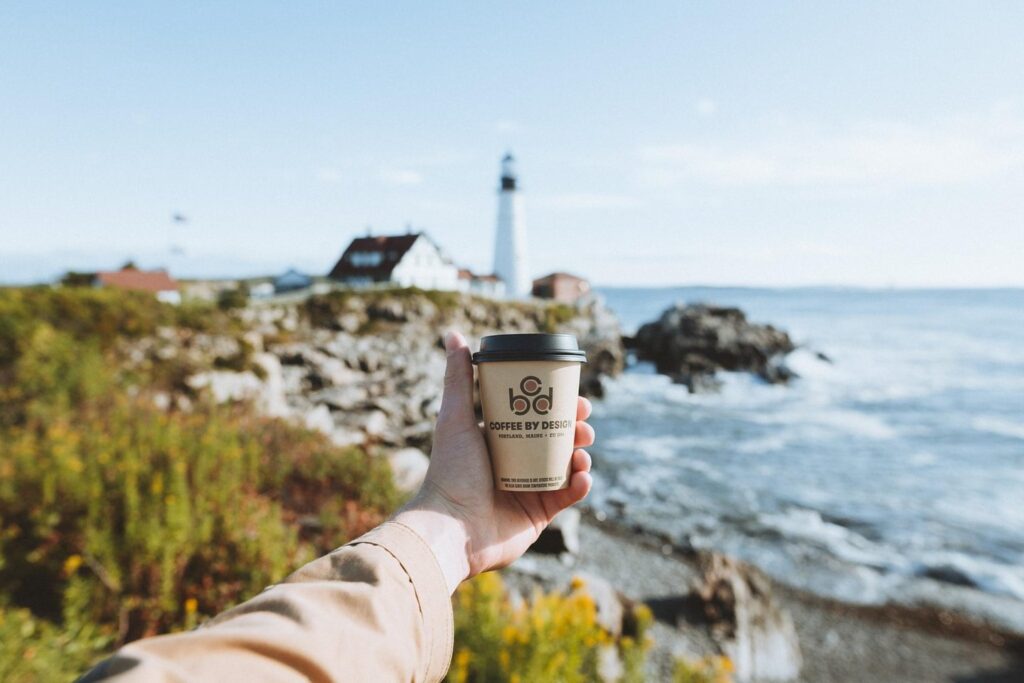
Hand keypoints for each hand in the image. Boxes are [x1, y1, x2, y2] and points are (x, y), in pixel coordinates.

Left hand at [394, 331, 593, 592]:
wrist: (452, 527)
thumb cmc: (451, 471)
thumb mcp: (456, 417)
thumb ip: (458, 377)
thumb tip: (454, 334)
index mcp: (500, 440)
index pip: (537, 416)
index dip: (559, 404)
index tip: (575, 395)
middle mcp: (516, 463)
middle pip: (557, 439)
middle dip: (577, 427)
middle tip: (584, 421)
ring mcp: (529, 489)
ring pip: (567, 466)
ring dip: (582, 453)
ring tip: (583, 448)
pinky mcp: (539, 514)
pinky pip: (567, 496)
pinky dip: (580, 485)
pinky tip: (583, 474)